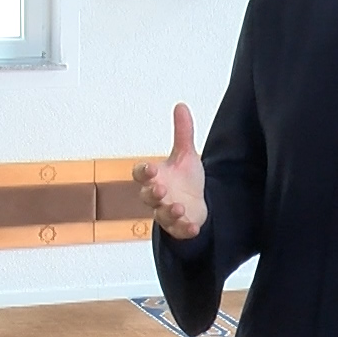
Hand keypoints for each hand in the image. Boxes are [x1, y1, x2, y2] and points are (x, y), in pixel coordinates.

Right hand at [132, 103, 206, 239]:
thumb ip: (183, 133)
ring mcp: (166, 213)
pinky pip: (178, 230)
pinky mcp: (178, 226)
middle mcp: (156, 196)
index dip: (144, 172)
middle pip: (147, 196)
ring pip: (161, 215)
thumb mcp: (185, 155)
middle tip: (161, 189)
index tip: (151, 168)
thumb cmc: (184, 180)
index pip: (141, 173)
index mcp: (154, 178)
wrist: (196, 205)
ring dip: (168, 212)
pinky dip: (184, 230)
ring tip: (178, 207)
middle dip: (153, 194)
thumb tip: (181, 105)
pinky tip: (193, 227)